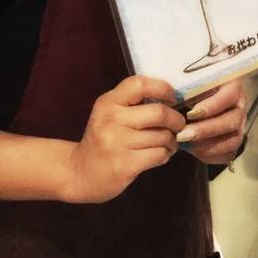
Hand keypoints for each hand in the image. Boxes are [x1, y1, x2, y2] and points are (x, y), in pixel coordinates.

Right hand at [63, 76, 184, 203]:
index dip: (162, 88)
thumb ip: (133, 103)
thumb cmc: (102, 139)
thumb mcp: (110, 113)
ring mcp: (117, 143)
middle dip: (176, 120)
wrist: (79, 173)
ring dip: (172, 140)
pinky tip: (160, 155)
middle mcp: (111, 119)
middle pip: (159, 112)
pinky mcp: (125, 165)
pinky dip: (165, 154)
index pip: (139, 84)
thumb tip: (172, 100)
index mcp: (108, 102)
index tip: (172, 98)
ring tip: (168, 143)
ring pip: (162, 136)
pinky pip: (158, 154)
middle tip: (178, 125)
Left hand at [177, 80, 246, 164]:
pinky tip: (193, 151)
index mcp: (231, 85)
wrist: (193, 102)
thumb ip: (186, 87)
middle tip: (183, 135)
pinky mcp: (234, 140)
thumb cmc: (191, 88)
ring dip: (208, 146)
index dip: (212, 107)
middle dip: (206, 130)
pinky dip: (211, 155)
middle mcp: (240, 105)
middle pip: (232, 121)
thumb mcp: (189, 83)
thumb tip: (175, 97)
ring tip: (186, 145)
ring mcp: (240, 124)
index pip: (230, 96)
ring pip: (233, 140)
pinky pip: (229, 154)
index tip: (190, 114)